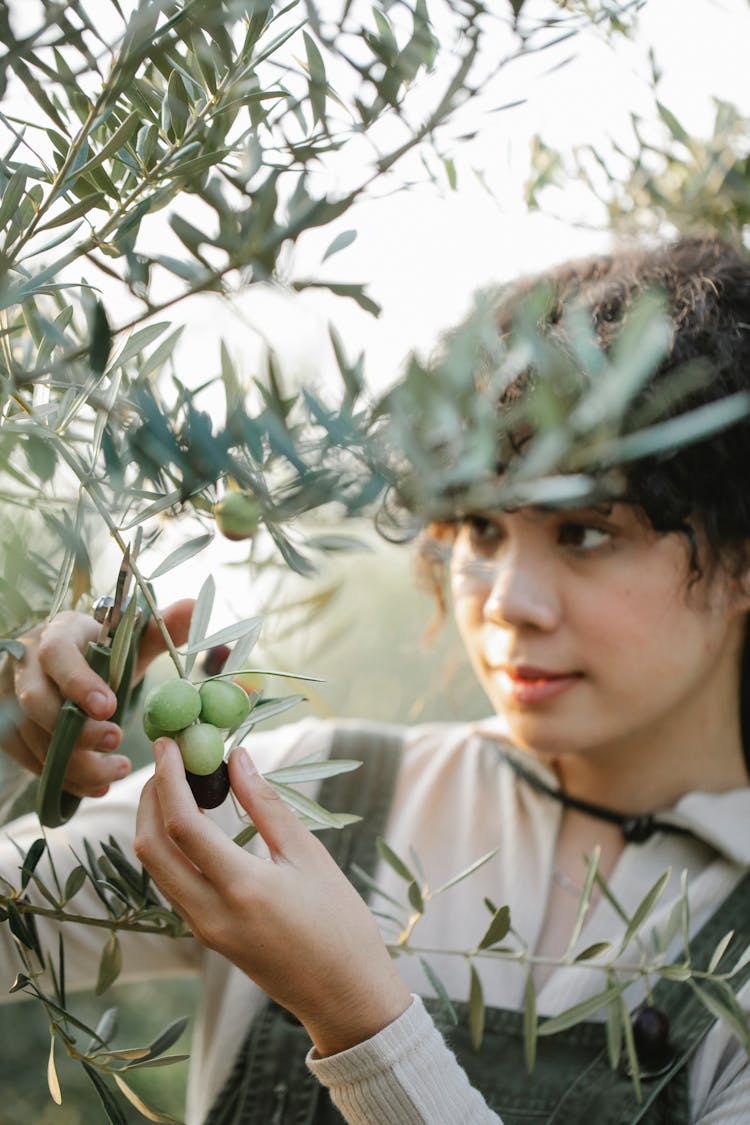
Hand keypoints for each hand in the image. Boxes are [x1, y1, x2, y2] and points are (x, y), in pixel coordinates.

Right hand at [0, 600, 193, 798]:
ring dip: (75, 762)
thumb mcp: (129, 640)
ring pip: (33, 737)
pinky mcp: (10, 729)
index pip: (57, 654)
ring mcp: (12, 698)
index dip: (79, 682)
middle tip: (116, 742)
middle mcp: (26, 665)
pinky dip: (64, 776)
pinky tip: (97, 783)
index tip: (109, 707)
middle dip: (76, 731)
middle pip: (37, 702)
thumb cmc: (101, 653)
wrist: (69, 667)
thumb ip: (161, 630)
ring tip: (117, 771)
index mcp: (58, 634)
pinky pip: (30, 759)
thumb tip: (194, 608)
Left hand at [135, 738, 411, 1056]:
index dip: (169, 779)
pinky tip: (194, 822)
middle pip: (151, 847)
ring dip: (156, 821)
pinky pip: (172, 884)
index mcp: (241, 888)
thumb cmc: (339, 921)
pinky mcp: (207, 936)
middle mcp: (210, 912)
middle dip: (150, 797)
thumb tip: (237, 757)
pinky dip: (171, 847)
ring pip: (156, 868)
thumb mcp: (309, 856)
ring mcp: (203, 929)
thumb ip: (267, 804)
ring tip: (181, 782)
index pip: (182, 825)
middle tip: (169, 758)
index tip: (172, 743)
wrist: (344, 995)